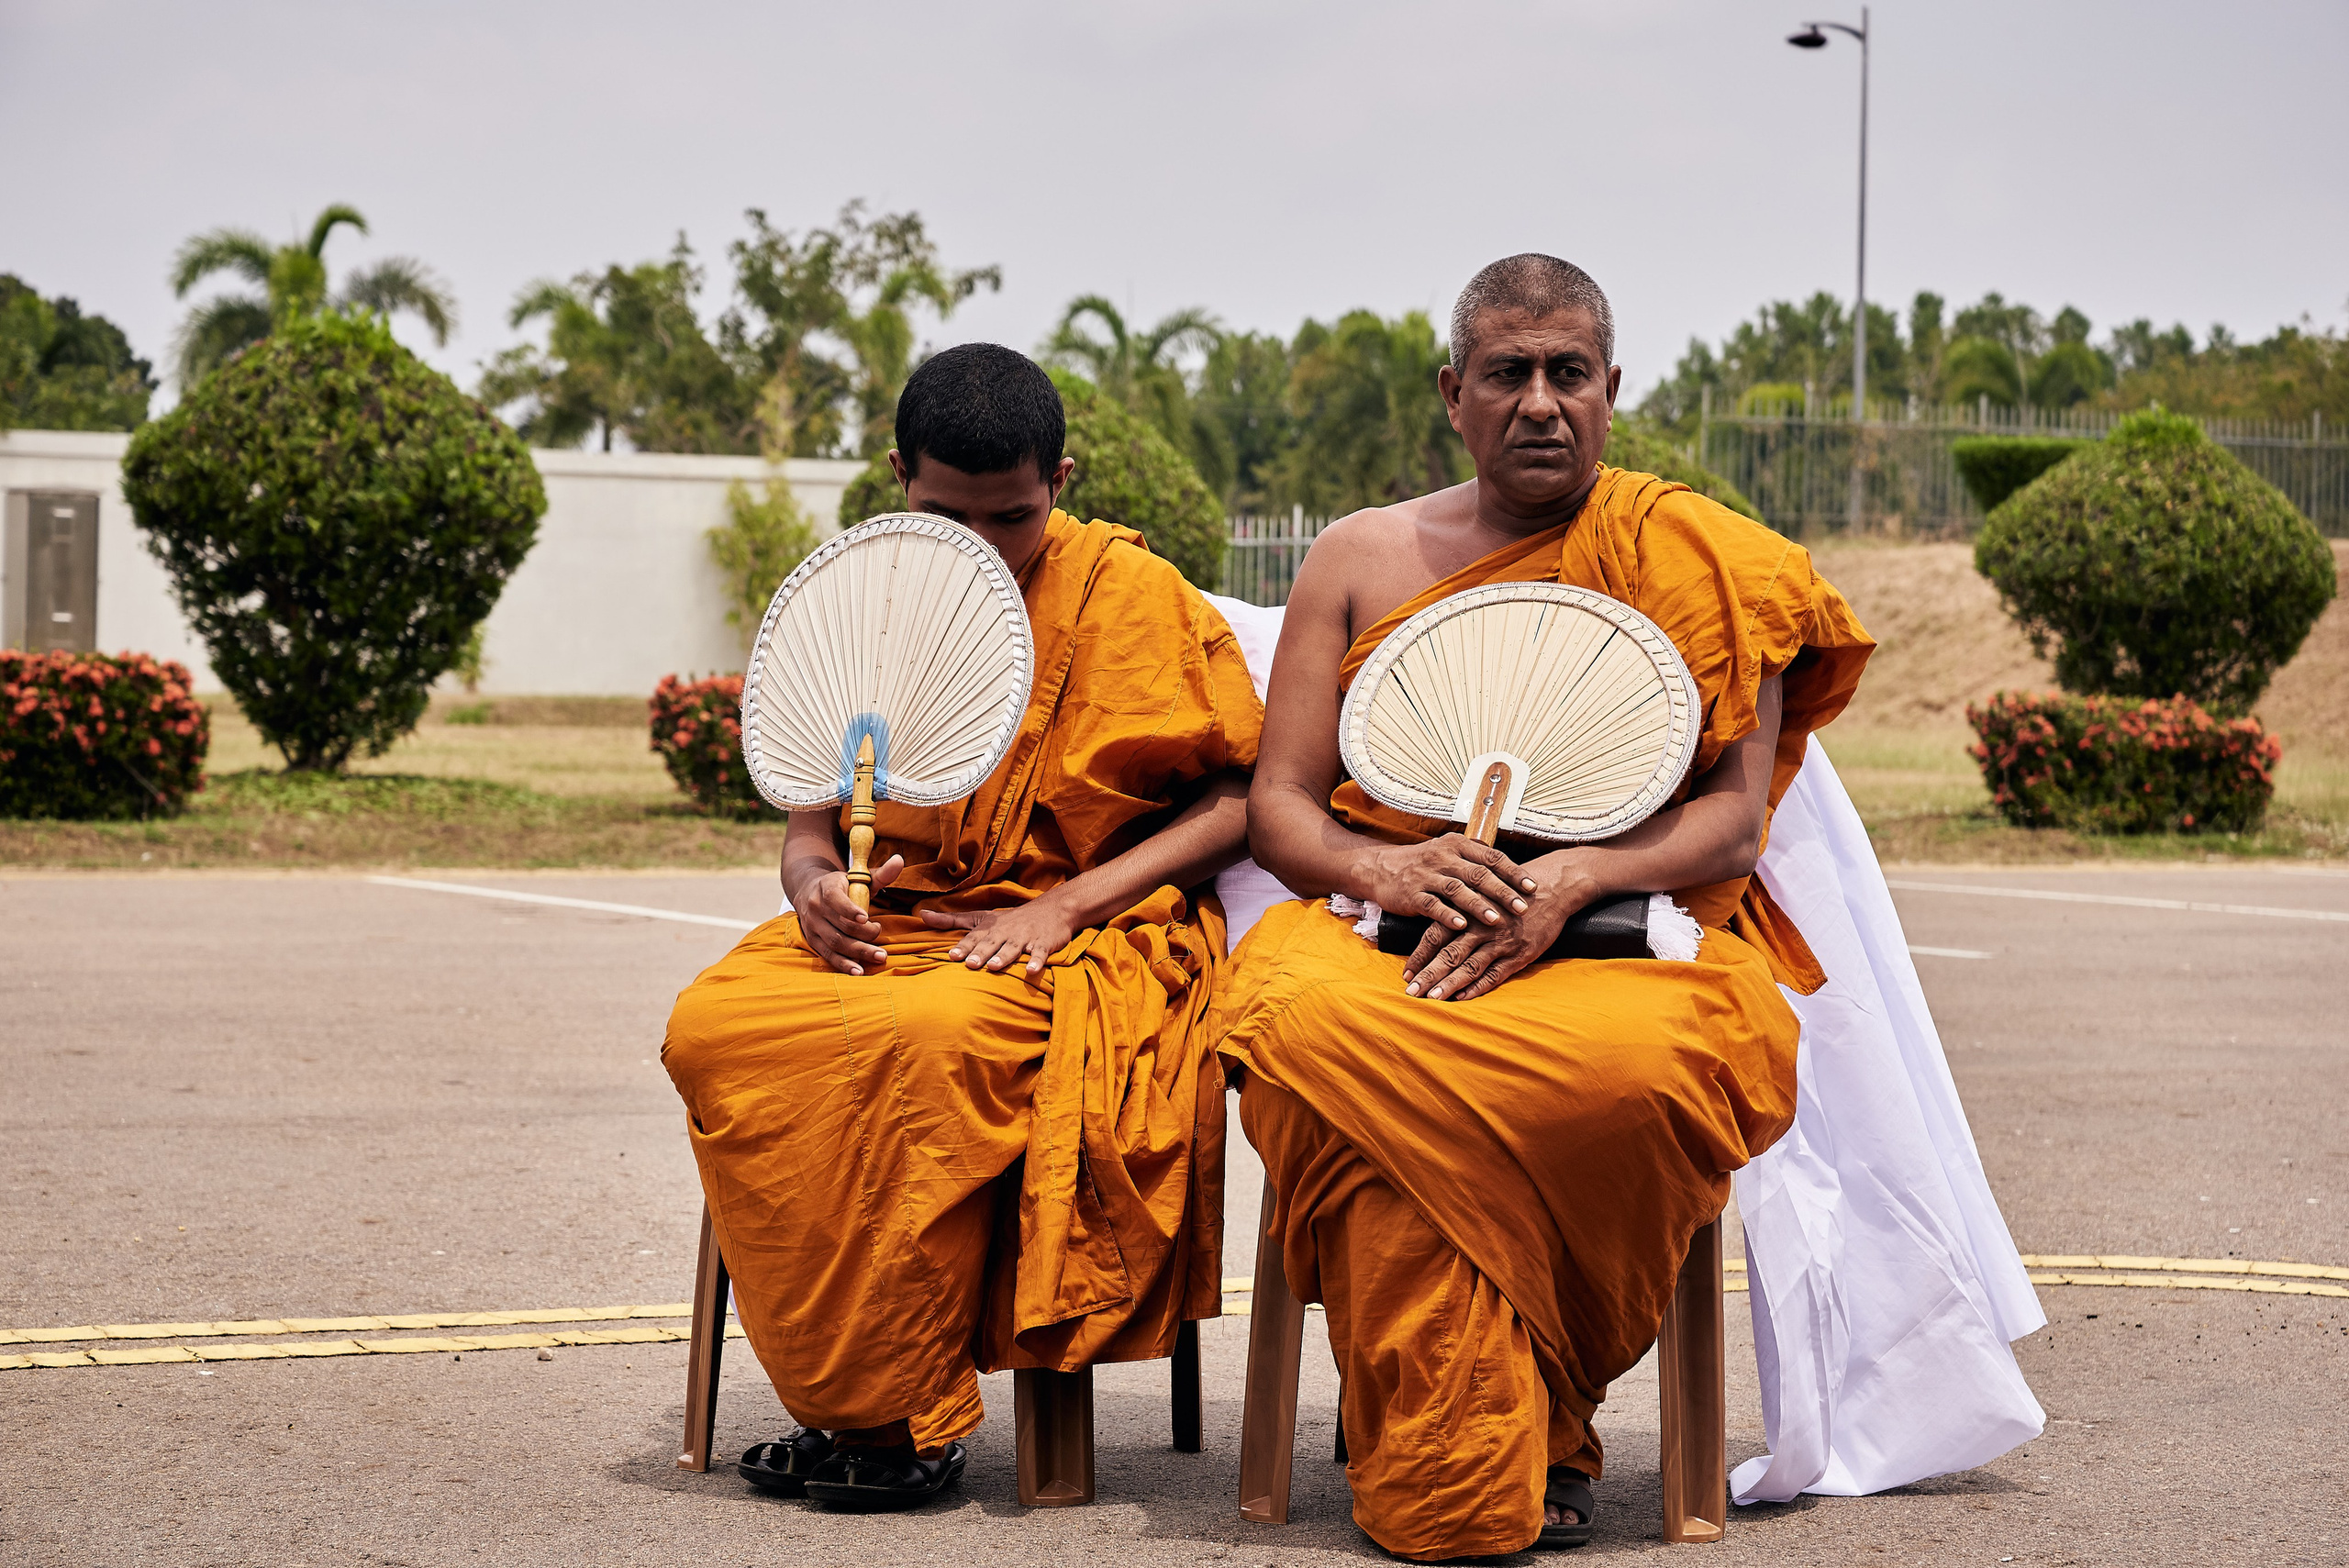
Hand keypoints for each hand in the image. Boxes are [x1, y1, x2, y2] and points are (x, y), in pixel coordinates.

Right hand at [796, 854, 903, 975]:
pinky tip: (858, 971)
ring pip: (834, 942)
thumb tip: (899, 860)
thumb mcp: (858, 877)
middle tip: (884, 945)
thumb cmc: (842, 885)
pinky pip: (827, 954)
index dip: (849, 909)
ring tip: (878, 957)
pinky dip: (842, 964)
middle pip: (840, 925)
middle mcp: (816, 907)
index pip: (835, 899)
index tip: (866, 918)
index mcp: (827, 888)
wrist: (809, 890)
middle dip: (864, 936)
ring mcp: (812, 925)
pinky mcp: (813, 940)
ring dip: (857, 952)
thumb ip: (880, 873)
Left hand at [920, 890, 1080, 975]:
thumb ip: (951, 920)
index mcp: (990, 927)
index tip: (951, 955)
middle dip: (980, 953)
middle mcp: (1006, 932)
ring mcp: (1025, 937)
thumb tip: (921, 915)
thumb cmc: (1011, 918)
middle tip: (969, 964)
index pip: (974, 937)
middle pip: (991, 943)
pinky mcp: (1044, 943)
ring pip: (1013, 948)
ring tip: (993, 967)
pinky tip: (1032, 971)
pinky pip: (1040, 953)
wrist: (1052, 908)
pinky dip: (1037, 961)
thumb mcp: (981, 917)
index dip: (963, 946)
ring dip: (1004, 957)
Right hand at [1355, 833, 1535, 938]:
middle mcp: (1443, 857)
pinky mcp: (1411, 894)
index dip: (1513, 872)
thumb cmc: (1423, 863)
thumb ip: (1476, 858)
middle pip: (1478, 874)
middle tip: (1522, 907)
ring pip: (1457, 890)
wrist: (1381, 868)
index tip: (1532, 887)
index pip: (1492, 857)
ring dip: (1478, 905)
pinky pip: (1432, 905)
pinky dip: (1447, 915)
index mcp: (1457, 845)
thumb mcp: (1449, 852)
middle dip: (1503, 892)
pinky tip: (1461, 925)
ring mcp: (1426, 875)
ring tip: (1497, 920)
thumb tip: (1511, 868)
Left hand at [1404, 850, 1605, 1002]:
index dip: (1419, 954)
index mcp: (1468, 909)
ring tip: (1431, 998)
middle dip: (1428, 974)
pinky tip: (1463, 997)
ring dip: (1449, 984)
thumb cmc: (1513, 887)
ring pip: (1469, 966)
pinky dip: (1479, 987)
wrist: (1553, 887)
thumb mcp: (1483, 889)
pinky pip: (1496, 974)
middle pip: (1448, 954)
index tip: (1405, 972)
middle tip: (1410, 992)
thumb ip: (1461, 903)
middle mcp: (1481, 927)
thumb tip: (1435, 917)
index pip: (1435, 934)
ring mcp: (1501, 942)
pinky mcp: (1520, 953)